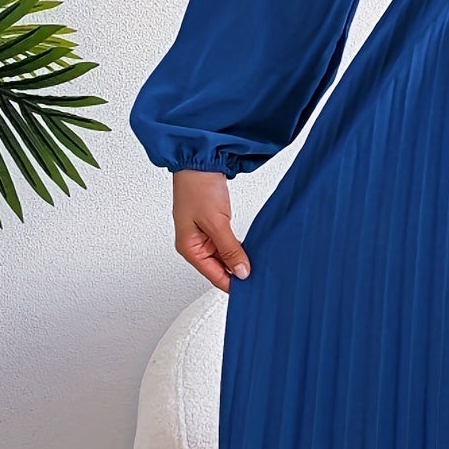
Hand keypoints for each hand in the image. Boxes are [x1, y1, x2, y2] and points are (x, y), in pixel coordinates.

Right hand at [171, 169, 249, 291]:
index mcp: (189, 248)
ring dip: (238, 259)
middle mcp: (194, 245)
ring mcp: (203, 236)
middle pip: (219, 269)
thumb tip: (241, 271)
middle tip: (259, 276)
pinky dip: (237, 248)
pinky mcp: (212, 227)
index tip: (252, 287)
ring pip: (224, 258)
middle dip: (237, 272)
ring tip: (256, 263)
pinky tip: (249, 250)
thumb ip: (230, 249)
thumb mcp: (216, 222)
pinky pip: (226, 245)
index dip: (233, 283)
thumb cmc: (198, 186)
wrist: (199, 161)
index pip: (214, 276)